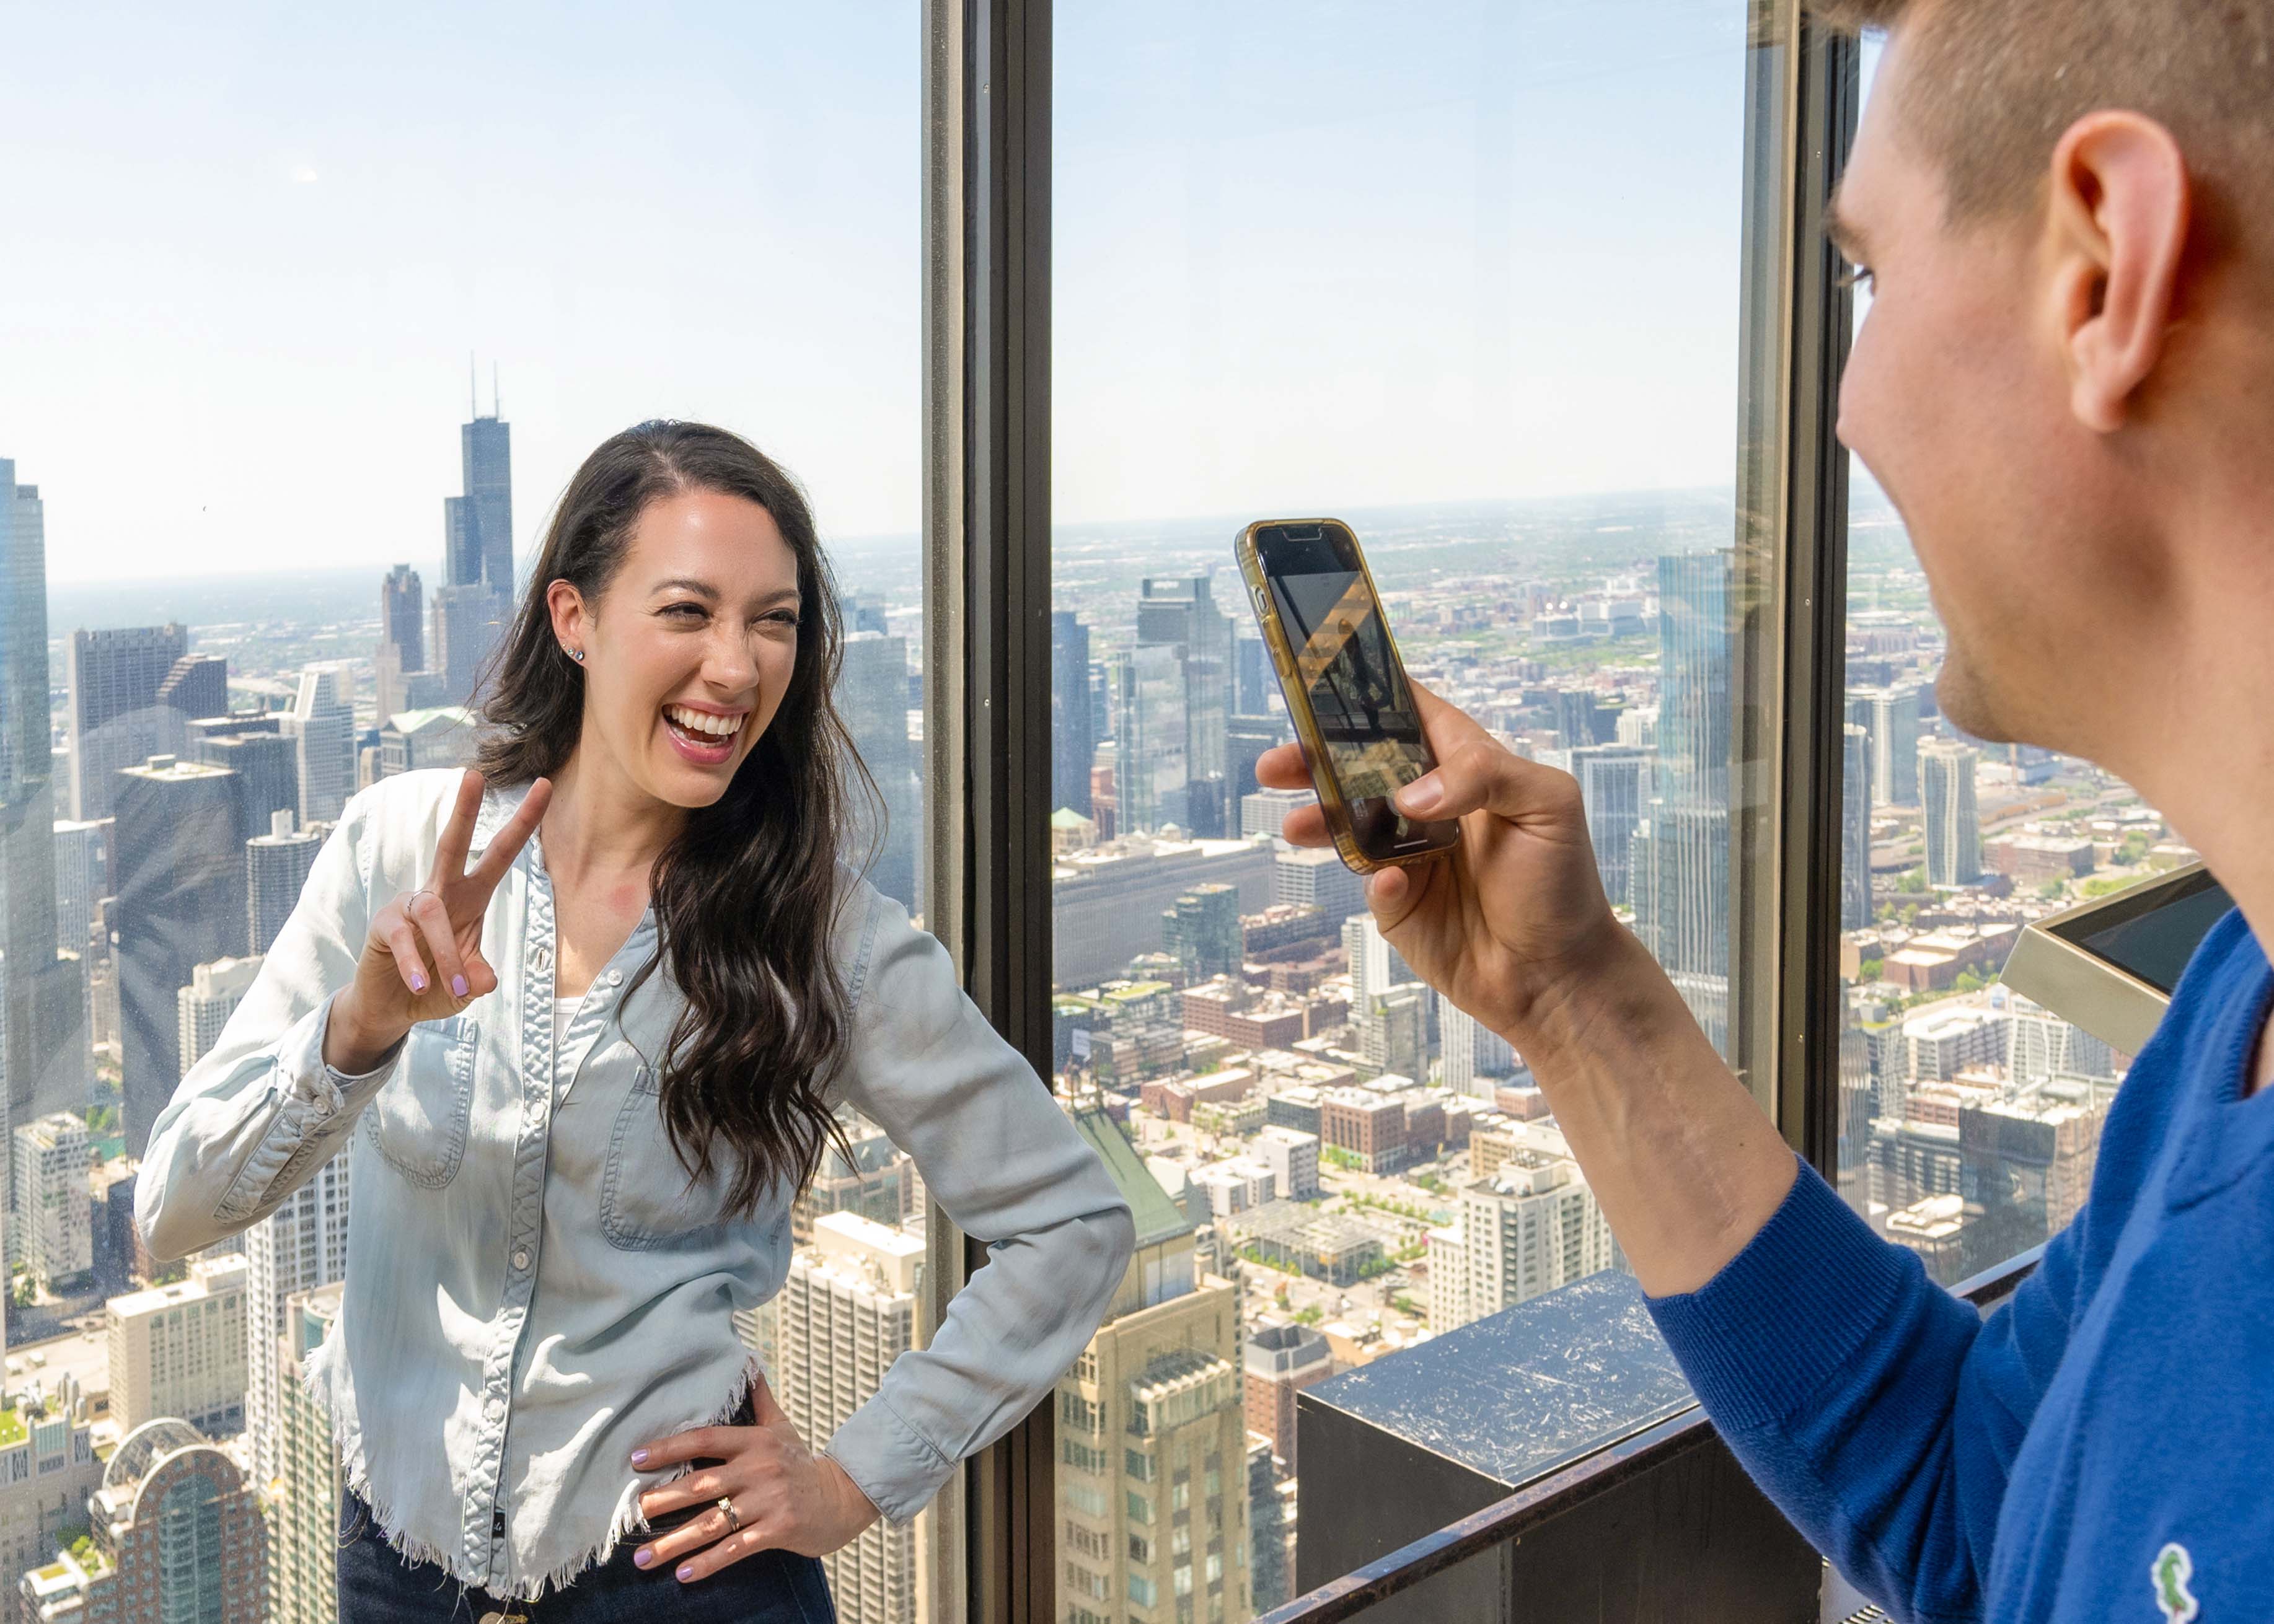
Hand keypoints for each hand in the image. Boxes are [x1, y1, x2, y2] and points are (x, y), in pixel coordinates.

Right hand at [325, 770, 552, 1071]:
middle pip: (452, 843)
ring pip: (431, 912)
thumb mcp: (467, 984)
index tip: (545, 786)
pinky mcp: (383, 924)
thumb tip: (486, 980)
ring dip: (448, 953)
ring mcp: (409, 904)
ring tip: (457, 986)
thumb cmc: (438, 984)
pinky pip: (402, 937)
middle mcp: (440, 891)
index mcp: (471, 896)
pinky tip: (420, 985)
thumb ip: (478, 977)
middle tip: (473, 774)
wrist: (391, 1005)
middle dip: (465, 811)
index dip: (523, 824)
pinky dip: (415, 963)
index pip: (499, 854)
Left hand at [628, 1374, 880, 1583]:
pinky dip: (708, 1563)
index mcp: (755, 1441)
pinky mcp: (778, 1529)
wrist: (841, 1498)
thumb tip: (746, 1359)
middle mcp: (759, 1469)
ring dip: (674, 1542)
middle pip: (702, 1484)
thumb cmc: (800, 1462)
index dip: (670, 1447)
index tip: (637, 1458)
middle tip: (631, 1512)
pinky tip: (683, 1575)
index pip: (705, 1439)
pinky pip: (736, 1548)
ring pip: (713, 1523)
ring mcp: (769, 1501)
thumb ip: (759, 1398)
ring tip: (643, 1559)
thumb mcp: (781, 1426)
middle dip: (663, 1499)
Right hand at [1255, 681, 1626, 1052]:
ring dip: (1318, 818)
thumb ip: (1485, 774)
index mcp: (1470, 770)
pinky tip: (1389, 882)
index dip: (1375, 695)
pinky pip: (1369, 882)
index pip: (1416, 716)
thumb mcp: (1548, 805)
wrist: (1557, 977)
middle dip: (1316, 760)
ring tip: (1295, 824)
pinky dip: (1373, 878)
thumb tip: (1409, 794)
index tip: (1326, 681)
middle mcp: (1433, 808)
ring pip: (1350, 824)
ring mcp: (1410, 856)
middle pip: (1363, 768)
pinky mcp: (1398, 905)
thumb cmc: (1563, 884)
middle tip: (1278, 762)